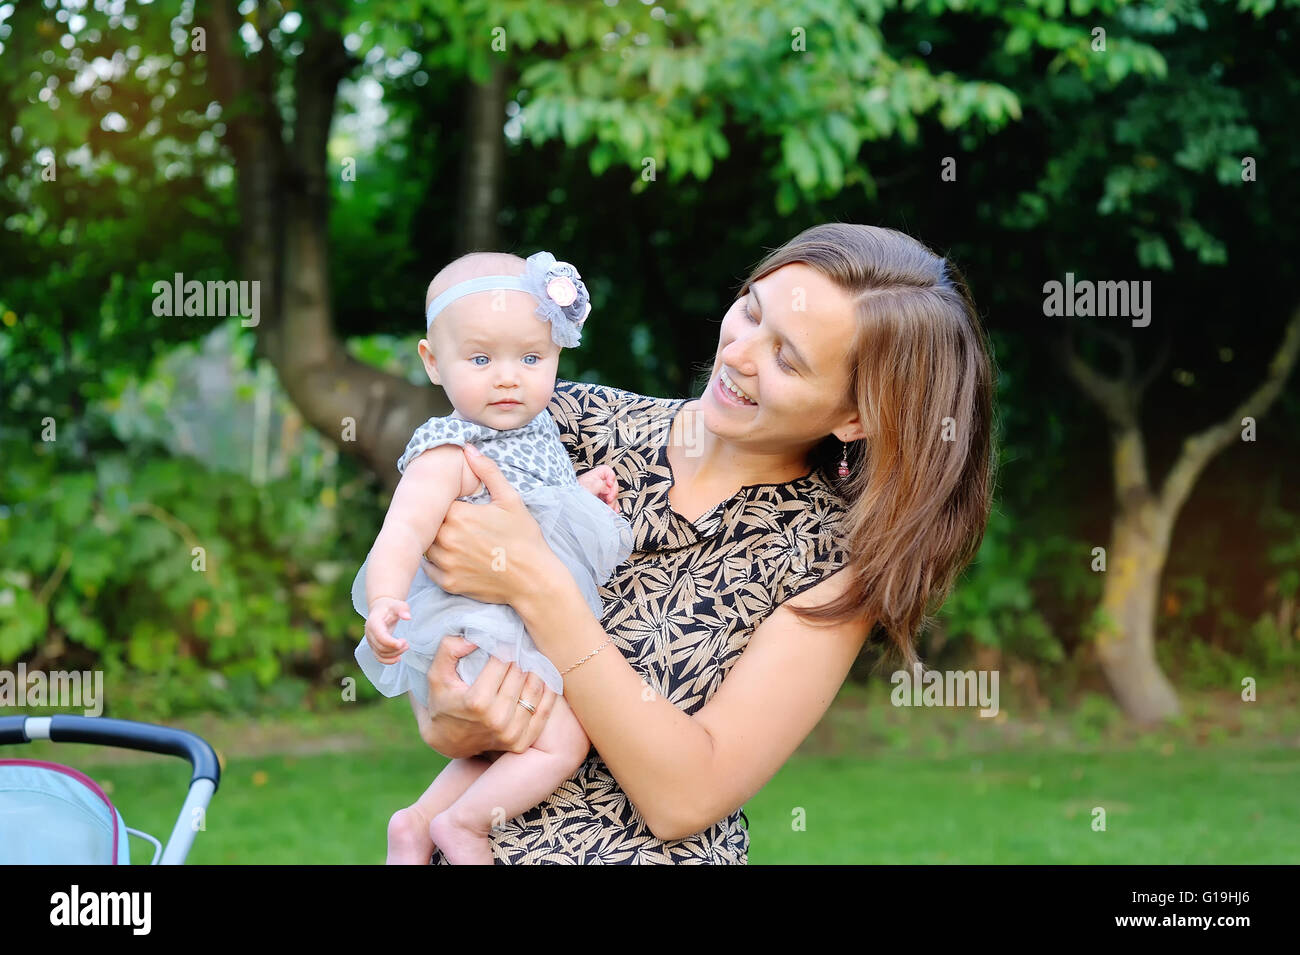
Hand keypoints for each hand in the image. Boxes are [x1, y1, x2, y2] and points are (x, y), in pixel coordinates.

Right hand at [365, 596, 410, 663]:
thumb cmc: (389, 607)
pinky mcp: (374, 646)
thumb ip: (402, 609)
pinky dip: (388, 661)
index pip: (380, 636)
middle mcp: (369, 633)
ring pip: (380, 654)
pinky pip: (379, 657)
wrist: (380, 609)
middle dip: (395, 648)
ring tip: (406, 647)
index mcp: (373, 622)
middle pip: (380, 647)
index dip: (390, 642)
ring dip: (394, 654)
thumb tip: (408, 617)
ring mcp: (371, 641)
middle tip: (406, 644)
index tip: (402, 643)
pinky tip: (398, 658)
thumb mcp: (397, 604)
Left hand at [423, 445, 552, 606]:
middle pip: (428, 524)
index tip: (457, 505)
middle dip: (438, 521)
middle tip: (456, 522)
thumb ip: (487, 471)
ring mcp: (446, 563)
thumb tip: (468, 448)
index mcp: (458, 515)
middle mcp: (446, 539)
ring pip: (425, 546)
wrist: (533, 580)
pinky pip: (429, 569)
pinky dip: (435, 563)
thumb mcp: (510, 499)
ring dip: (434, 540)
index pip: (436, 502)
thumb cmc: (524, 538)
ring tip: (453, 538)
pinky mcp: (448, 583)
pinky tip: (451, 556)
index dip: (446, 502)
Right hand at [424, 635, 558, 755]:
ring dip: (535, 670)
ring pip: (535, 689)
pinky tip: (543, 676)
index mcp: (477, 702)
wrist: (447, 742)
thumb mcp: (436, 675)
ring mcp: (511, 733)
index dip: (504, 646)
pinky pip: (544, 710)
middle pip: (520, 674)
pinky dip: (547, 691)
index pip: (502, 662)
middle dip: (519, 657)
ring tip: (530, 659)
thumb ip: (448, 650)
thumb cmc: (442, 702)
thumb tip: (474, 637)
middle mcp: (497, 719)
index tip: (504, 639)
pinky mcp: (522, 742)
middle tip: (518, 646)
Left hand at [577, 465, 618, 510]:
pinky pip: (611, 502)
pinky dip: (613, 507)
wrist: (570, 508)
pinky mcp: (601, 501)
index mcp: (593, 476)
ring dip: (613, 502)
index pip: (607, 471)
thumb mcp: (587, 488)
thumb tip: (608, 488)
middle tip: (609, 499)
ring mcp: (599, 493)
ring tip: (608, 507)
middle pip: (612, 484)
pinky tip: (612, 510)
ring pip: (612, 495)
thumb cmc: (574, 496)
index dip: (611, 477)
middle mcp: (597, 483)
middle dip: (613, 493)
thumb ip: (599, 485)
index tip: (610, 485)